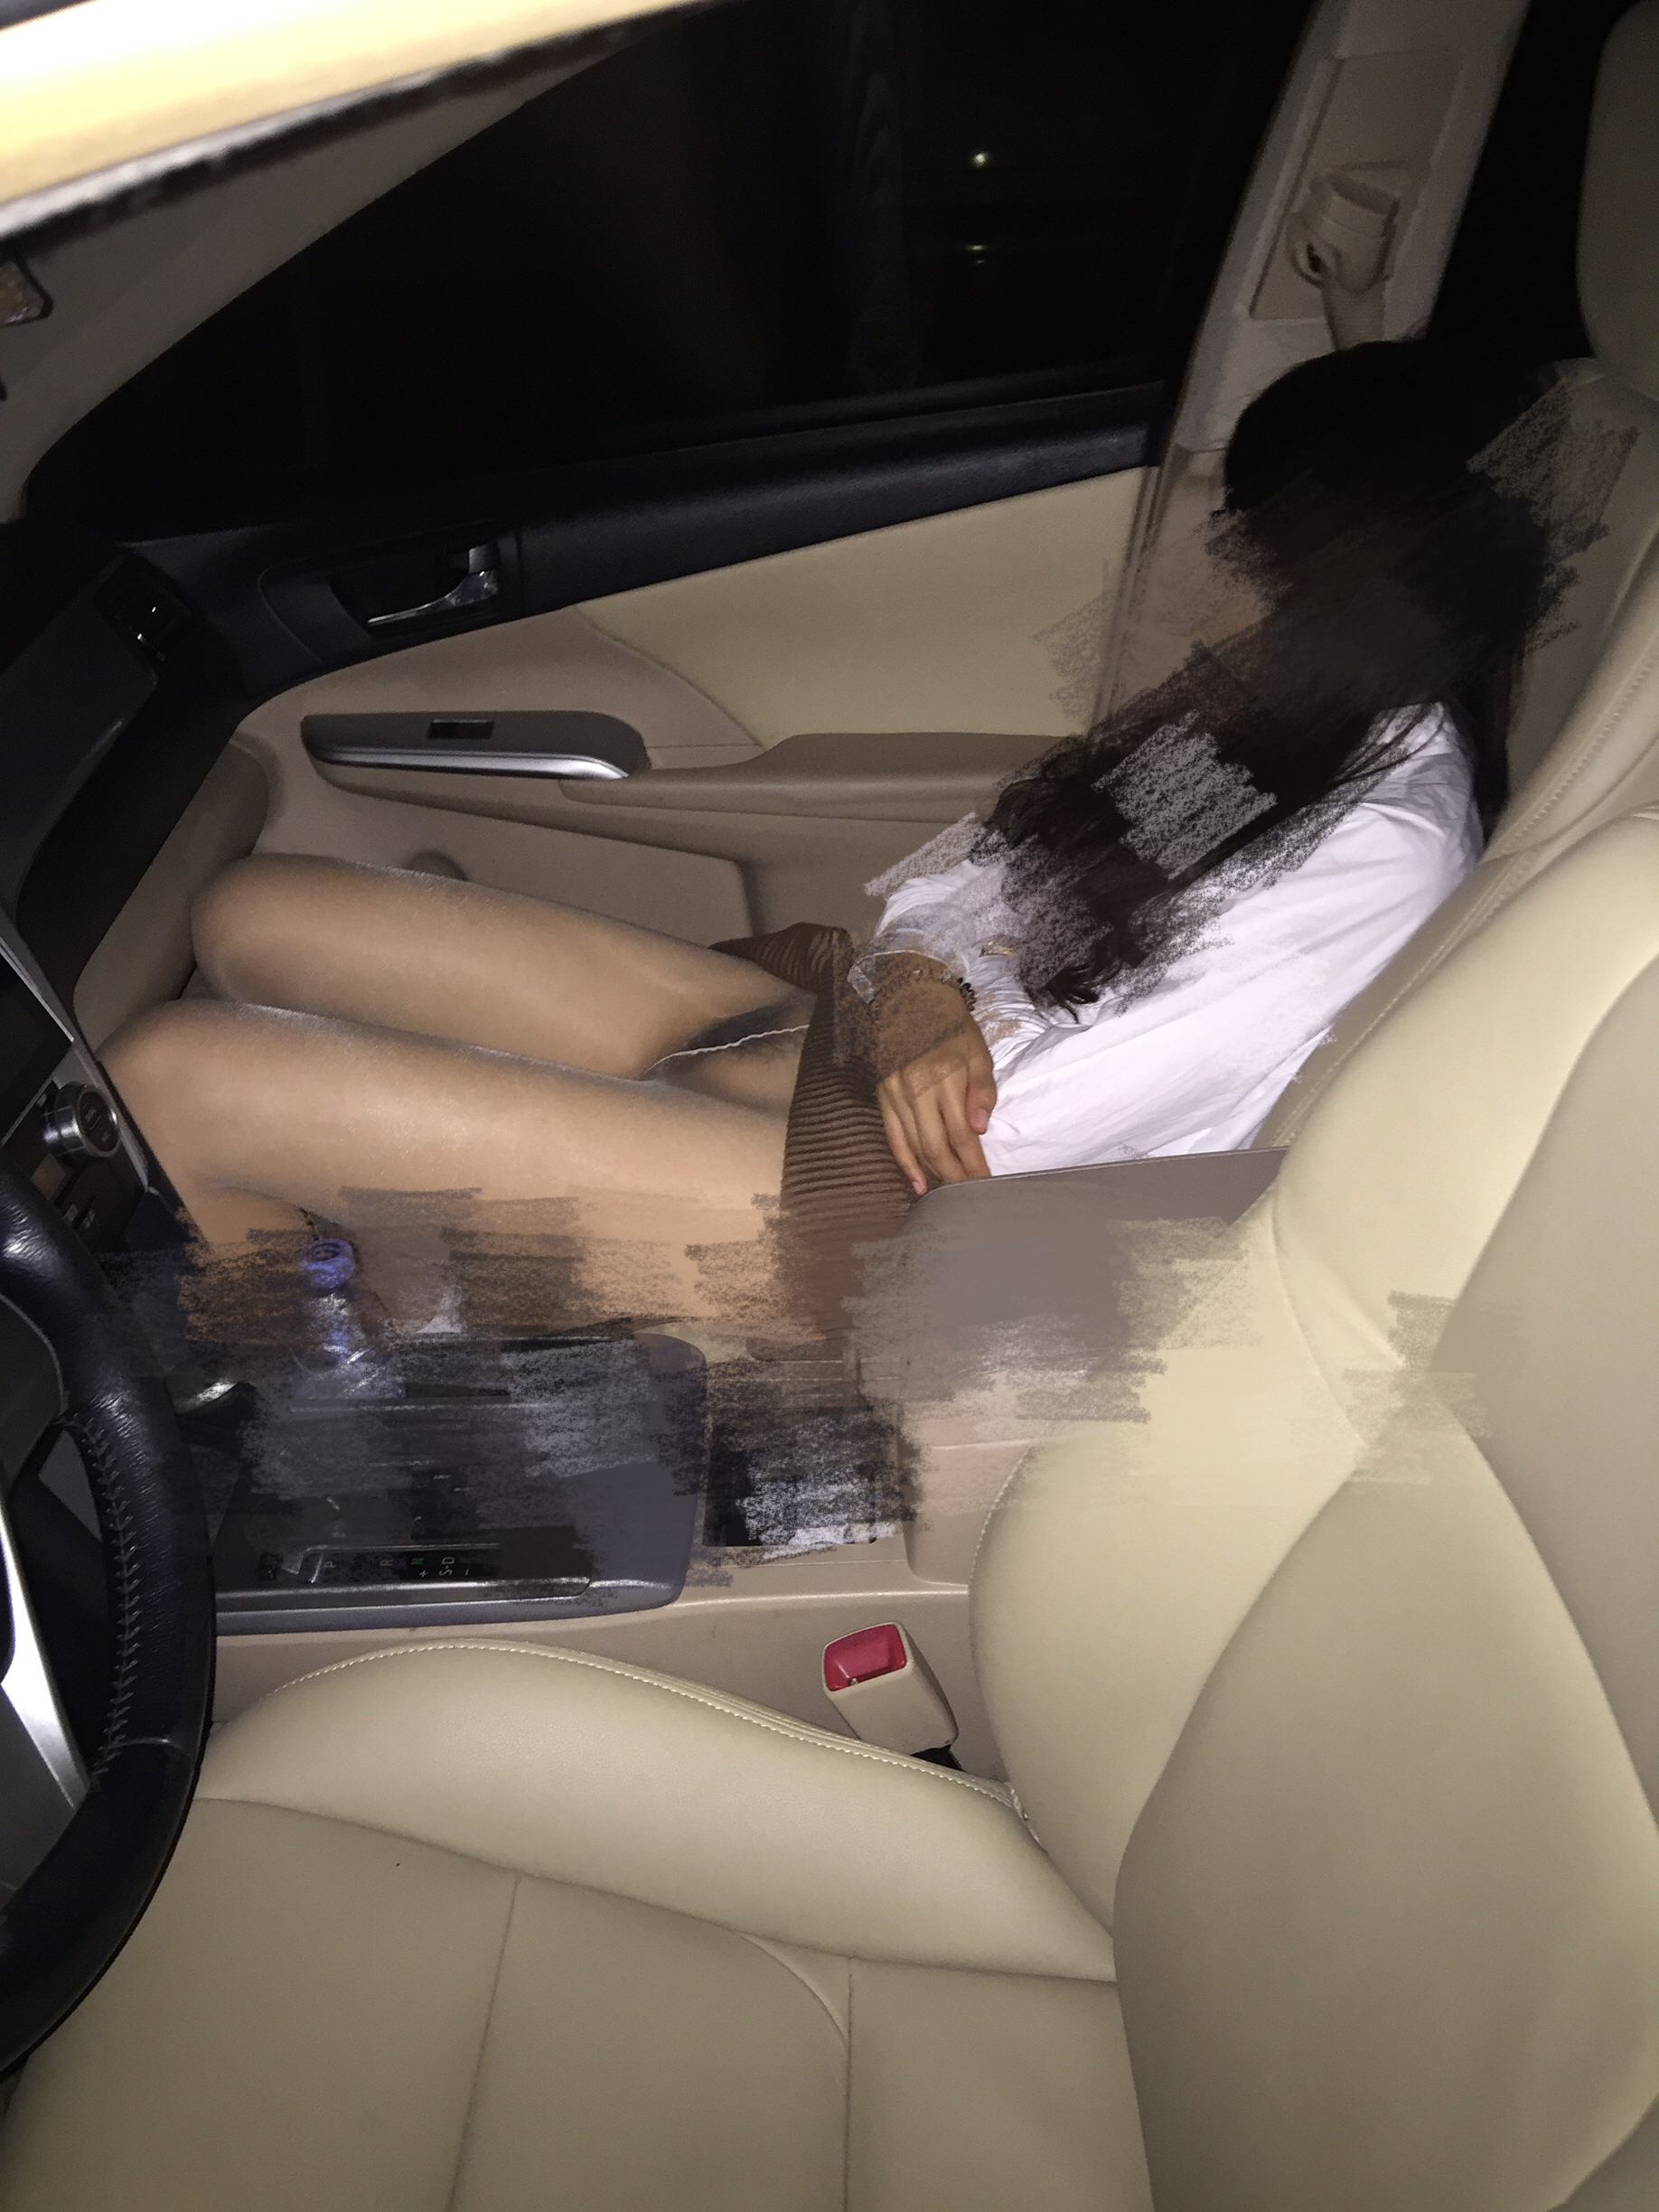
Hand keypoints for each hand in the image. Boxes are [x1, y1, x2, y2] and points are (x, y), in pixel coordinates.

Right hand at [876, 985, 996, 1194]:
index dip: (974, 1163)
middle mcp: (916, 1088)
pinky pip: (892, 1136)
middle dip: (955, 1175)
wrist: (909, 1000)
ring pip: (914, 1145)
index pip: (962, 1133)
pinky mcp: (882, 1096)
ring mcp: (895, 1094)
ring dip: (933, 1173)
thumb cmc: (950, 1027)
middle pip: (937, 1145)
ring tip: (949, 1194)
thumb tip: (980, 1129)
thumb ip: (982, 1090)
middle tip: (970, 1196)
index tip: (986, 1183)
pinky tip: (917, 1183)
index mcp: (945, 1076)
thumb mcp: (977, 1051)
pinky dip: (905, 1162)